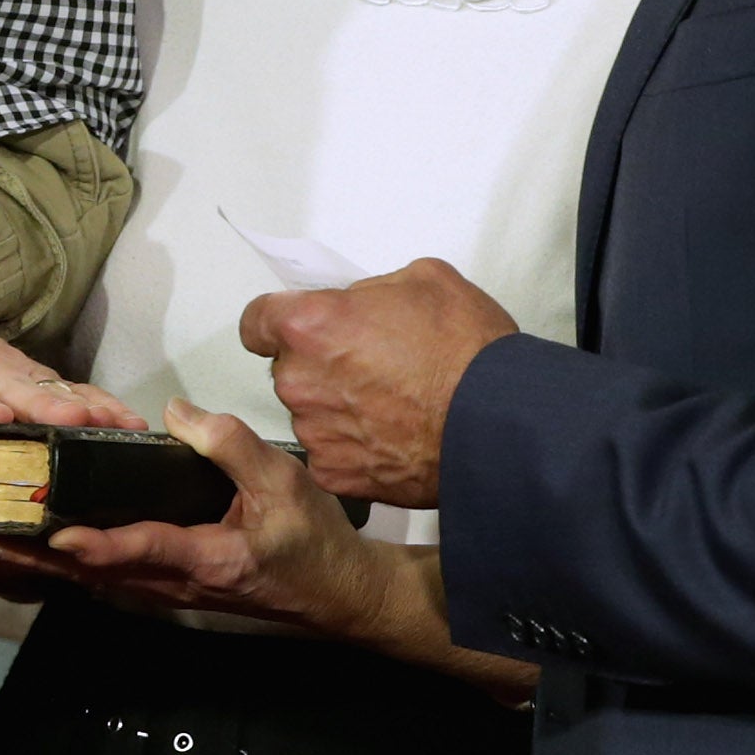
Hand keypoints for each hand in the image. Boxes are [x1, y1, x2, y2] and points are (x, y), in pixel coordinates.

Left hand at [0, 318, 145, 602]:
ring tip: (123, 426)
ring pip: (58, 389)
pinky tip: (133, 426)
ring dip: (91, 407)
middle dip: (48, 405)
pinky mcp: (43, 382)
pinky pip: (79, 393)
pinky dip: (106, 407)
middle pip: (20, 388)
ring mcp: (21, 373)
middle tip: (76, 421)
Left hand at [0, 400, 540, 703]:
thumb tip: (175, 412)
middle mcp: (173, 583)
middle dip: (31, 556)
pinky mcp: (170, 586)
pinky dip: (67, 567)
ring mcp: (168, 590)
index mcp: (200, 558)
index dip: (85, 539)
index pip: (131, 548)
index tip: (42, 527)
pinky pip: (108, 577)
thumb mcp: (282, 483)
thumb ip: (229, 443)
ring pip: (92, 577)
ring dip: (39, 563)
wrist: (340, 594)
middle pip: (90, 571)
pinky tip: (42, 552)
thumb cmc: (314, 542)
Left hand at [240, 259, 517, 507]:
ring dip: (336, 406)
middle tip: (370, 364)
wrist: (498, 423)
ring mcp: (316, 432)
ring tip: (390, 405)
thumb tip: (359, 306)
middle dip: (320, 363)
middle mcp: (301, 380)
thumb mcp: (423, 279)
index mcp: (311, 325)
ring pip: (311, 411)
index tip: (297, 328)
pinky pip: (330, 453)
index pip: (255, 322)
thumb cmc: (466, 351)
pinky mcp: (335, 474)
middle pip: (288, 368)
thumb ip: (371, 290)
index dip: (278, 323)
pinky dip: (353, 447)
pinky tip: (391, 438)